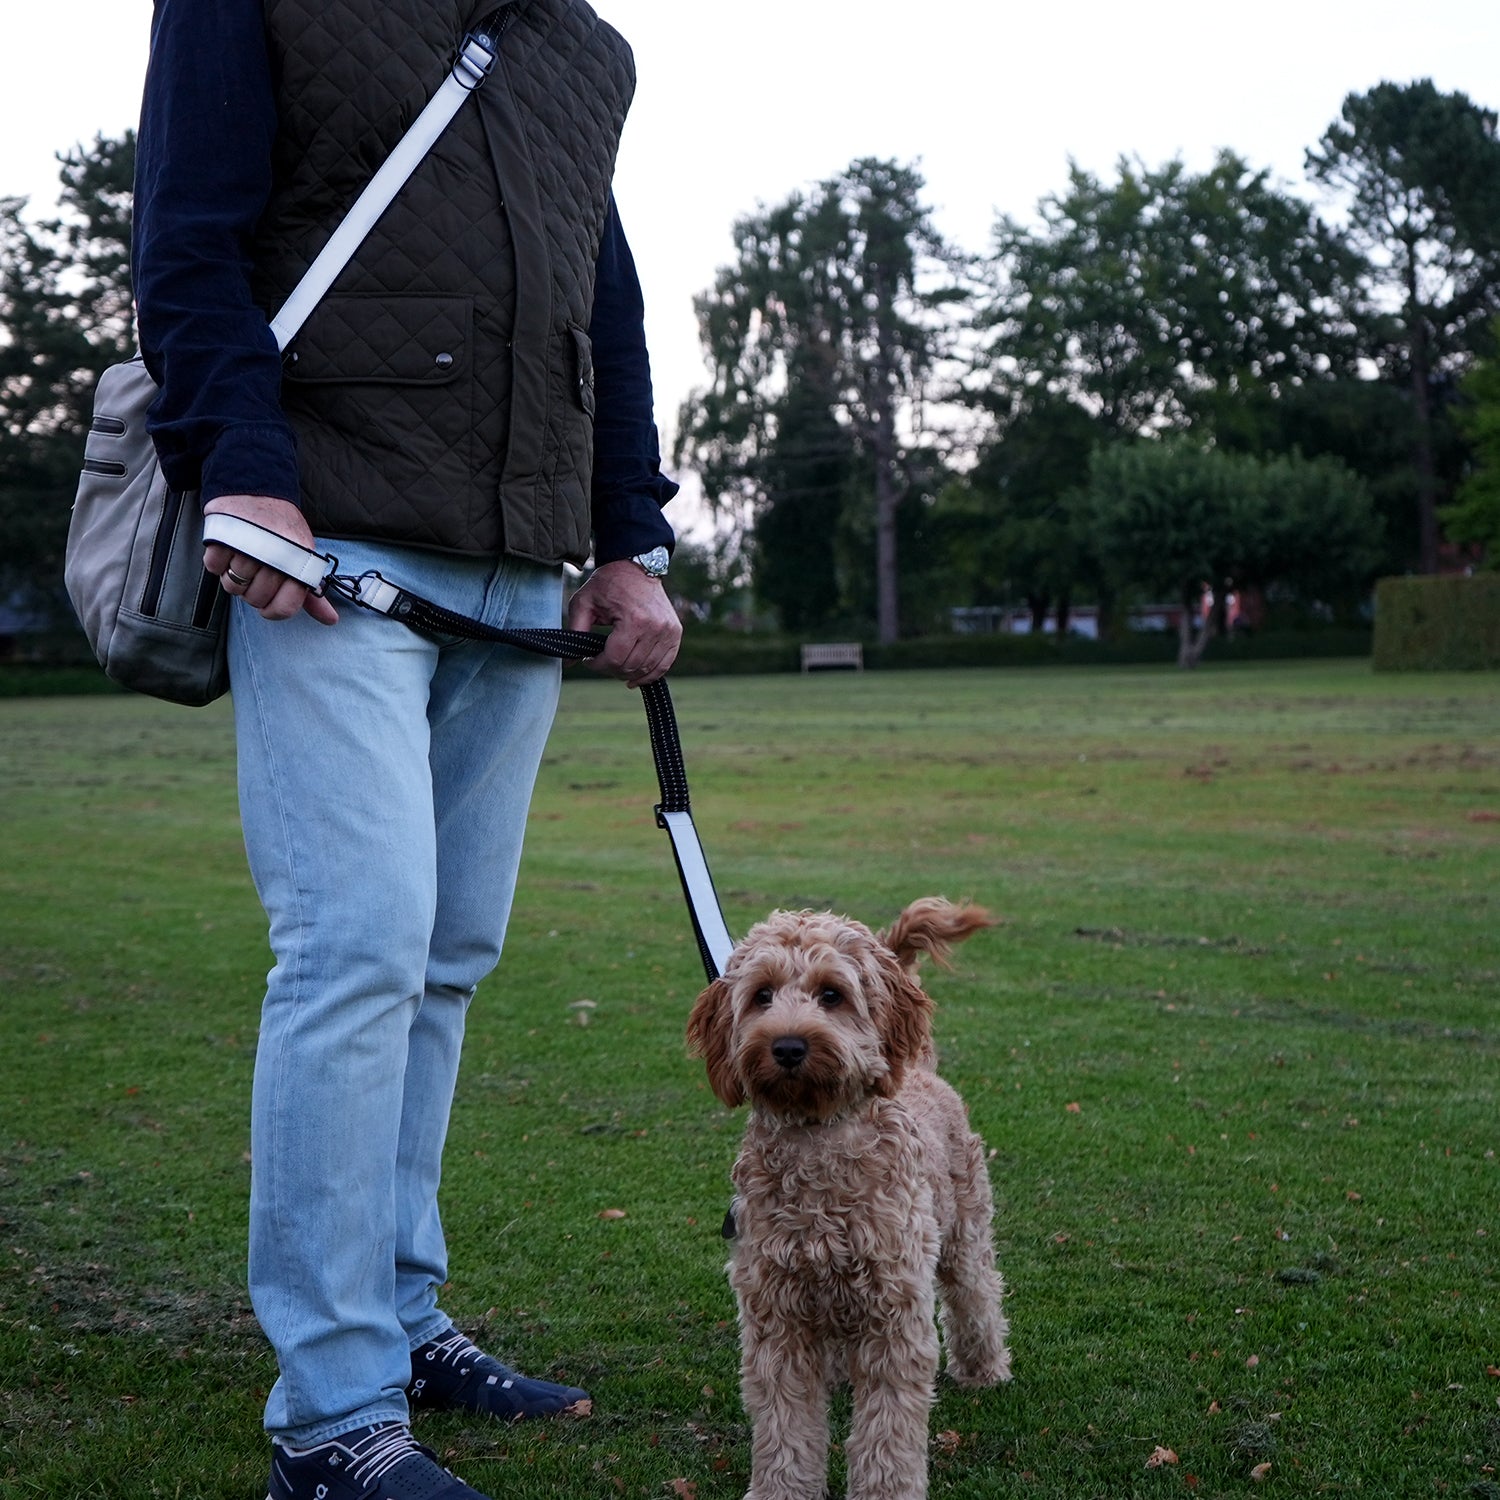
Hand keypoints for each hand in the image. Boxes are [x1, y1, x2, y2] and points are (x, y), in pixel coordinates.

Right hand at [203, 494, 338, 624]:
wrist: (257, 486)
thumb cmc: (283, 527)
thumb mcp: (304, 556)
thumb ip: (312, 593)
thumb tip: (330, 620)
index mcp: (297, 563)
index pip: (284, 608)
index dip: (274, 609)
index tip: (272, 599)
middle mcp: (273, 557)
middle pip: (255, 599)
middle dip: (254, 590)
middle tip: (258, 570)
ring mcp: (245, 548)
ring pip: (232, 587)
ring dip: (234, 577)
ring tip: (244, 557)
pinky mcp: (220, 538)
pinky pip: (214, 568)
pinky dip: (218, 562)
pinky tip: (229, 547)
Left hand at [566, 559, 681, 686]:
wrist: (636, 566)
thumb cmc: (609, 583)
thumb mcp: (584, 602)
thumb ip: (575, 631)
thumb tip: (569, 662)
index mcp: (633, 619)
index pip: (615, 658)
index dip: (598, 665)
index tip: (589, 660)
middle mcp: (655, 627)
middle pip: (631, 666)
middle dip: (611, 669)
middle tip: (601, 661)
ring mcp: (668, 631)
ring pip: (646, 668)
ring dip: (628, 673)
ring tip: (615, 665)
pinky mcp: (675, 633)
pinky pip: (664, 665)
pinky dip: (649, 674)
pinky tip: (635, 677)